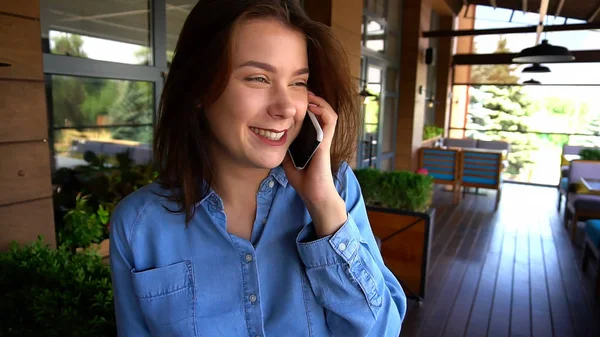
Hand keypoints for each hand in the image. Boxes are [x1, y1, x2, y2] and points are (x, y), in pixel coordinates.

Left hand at [282, 92, 346, 236]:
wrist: (313, 194)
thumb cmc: (303, 179)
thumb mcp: (287, 159)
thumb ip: (283, 148)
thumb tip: (269, 139)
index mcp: (311, 139)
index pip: (311, 117)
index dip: (305, 106)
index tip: (294, 99)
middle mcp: (320, 136)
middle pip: (320, 111)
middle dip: (312, 99)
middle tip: (301, 92)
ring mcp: (324, 138)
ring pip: (328, 112)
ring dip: (319, 101)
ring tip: (308, 95)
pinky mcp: (326, 142)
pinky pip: (330, 121)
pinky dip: (323, 110)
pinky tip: (312, 106)